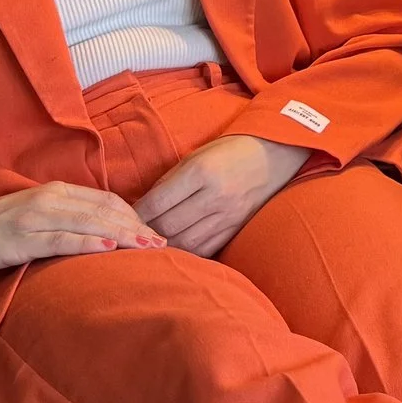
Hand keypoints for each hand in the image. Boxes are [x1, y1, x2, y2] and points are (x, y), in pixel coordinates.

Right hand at [0, 185, 166, 270]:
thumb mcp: (33, 217)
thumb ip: (63, 219)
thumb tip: (98, 232)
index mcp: (56, 192)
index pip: (108, 201)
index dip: (137, 216)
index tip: (159, 232)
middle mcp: (51, 199)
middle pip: (106, 210)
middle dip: (139, 227)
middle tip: (167, 243)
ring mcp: (35, 218)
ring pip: (90, 223)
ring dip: (124, 235)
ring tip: (151, 247)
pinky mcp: (20, 238)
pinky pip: (61, 239)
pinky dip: (88, 243)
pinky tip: (110, 249)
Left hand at [135, 134, 311, 257]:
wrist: (277, 152)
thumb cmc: (232, 150)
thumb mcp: (198, 155)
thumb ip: (170, 181)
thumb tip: (142, 206)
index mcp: (201, 172)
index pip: (157, 203)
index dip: (135, 214)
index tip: (124, 218)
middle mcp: (215, 196)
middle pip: (167, 227)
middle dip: (145, 233)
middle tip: (132, 234)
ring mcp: (228, 215)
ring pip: (185, 243)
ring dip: (164, 246)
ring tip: (151, 244)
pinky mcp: (237, 228)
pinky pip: (205, 249)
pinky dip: (187, 252)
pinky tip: (176, 249)